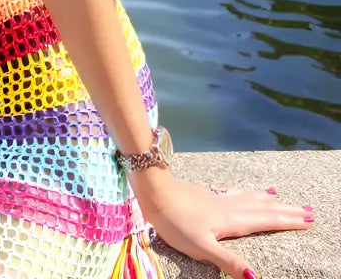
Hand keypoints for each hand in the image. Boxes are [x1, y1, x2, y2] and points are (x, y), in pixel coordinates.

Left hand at [133, 175, 314, 278]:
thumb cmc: (175, 221)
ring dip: (265, 199)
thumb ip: (228, 262)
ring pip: (247, 198)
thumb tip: (256, 278)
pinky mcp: (205, 194)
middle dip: (284, 210)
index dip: (286, 221)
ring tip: (278, 195)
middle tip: (306, 209)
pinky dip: (244, 192)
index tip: (307, 219)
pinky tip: (242, 191)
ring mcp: (216, 198)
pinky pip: (233, 192)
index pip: (265, 221)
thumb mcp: (202, 247)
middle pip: (262, 208)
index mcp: (231, 221)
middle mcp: (228, 207)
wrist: (154, 191)